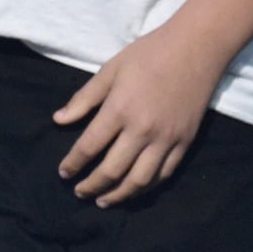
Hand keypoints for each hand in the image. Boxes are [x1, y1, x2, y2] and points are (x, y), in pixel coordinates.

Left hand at [52, 18, 226, 204]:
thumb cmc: (147, 55)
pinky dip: (147, 187)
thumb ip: (83, 98)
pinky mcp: (185, 143)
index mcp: (119, 110)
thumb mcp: (109, 70)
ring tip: (103, 201)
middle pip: (113, 170)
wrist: (194, 50)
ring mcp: (166, 140)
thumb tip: (58, 120)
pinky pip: (164, 174)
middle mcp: (142, 130)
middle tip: (79, 192)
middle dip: (92, 185)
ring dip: (119, 195)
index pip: (90, 146)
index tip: (63, 173)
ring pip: (140, 180)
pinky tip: (134, 190)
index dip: (74, 163)